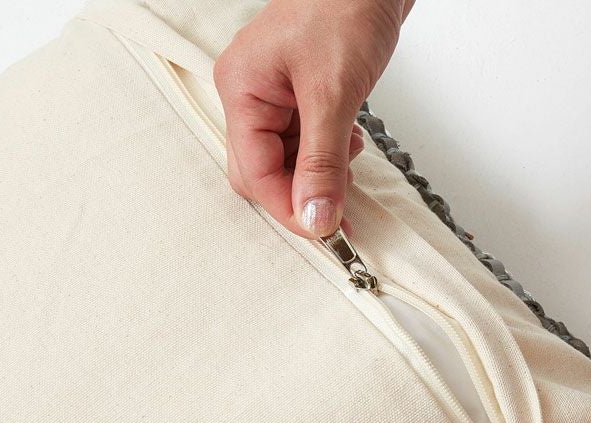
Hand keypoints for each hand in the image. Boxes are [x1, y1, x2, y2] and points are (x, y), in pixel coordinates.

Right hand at [213, 0, 413, 237]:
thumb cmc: (345, 6)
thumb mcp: (334, 93)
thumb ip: (323, 163)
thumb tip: (314, 219)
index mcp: (242, 90)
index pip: (254, 173)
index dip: (288, 208)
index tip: (324, 232)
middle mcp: (250, 97)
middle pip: (263, 173)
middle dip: (301, 195)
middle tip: (338, 213)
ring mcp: (274, 98)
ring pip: (286, 164)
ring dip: (318, 175)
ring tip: (349, 159)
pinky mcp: (299, 98)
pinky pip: (305, 145)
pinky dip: (327, 156)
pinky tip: (348, 142)